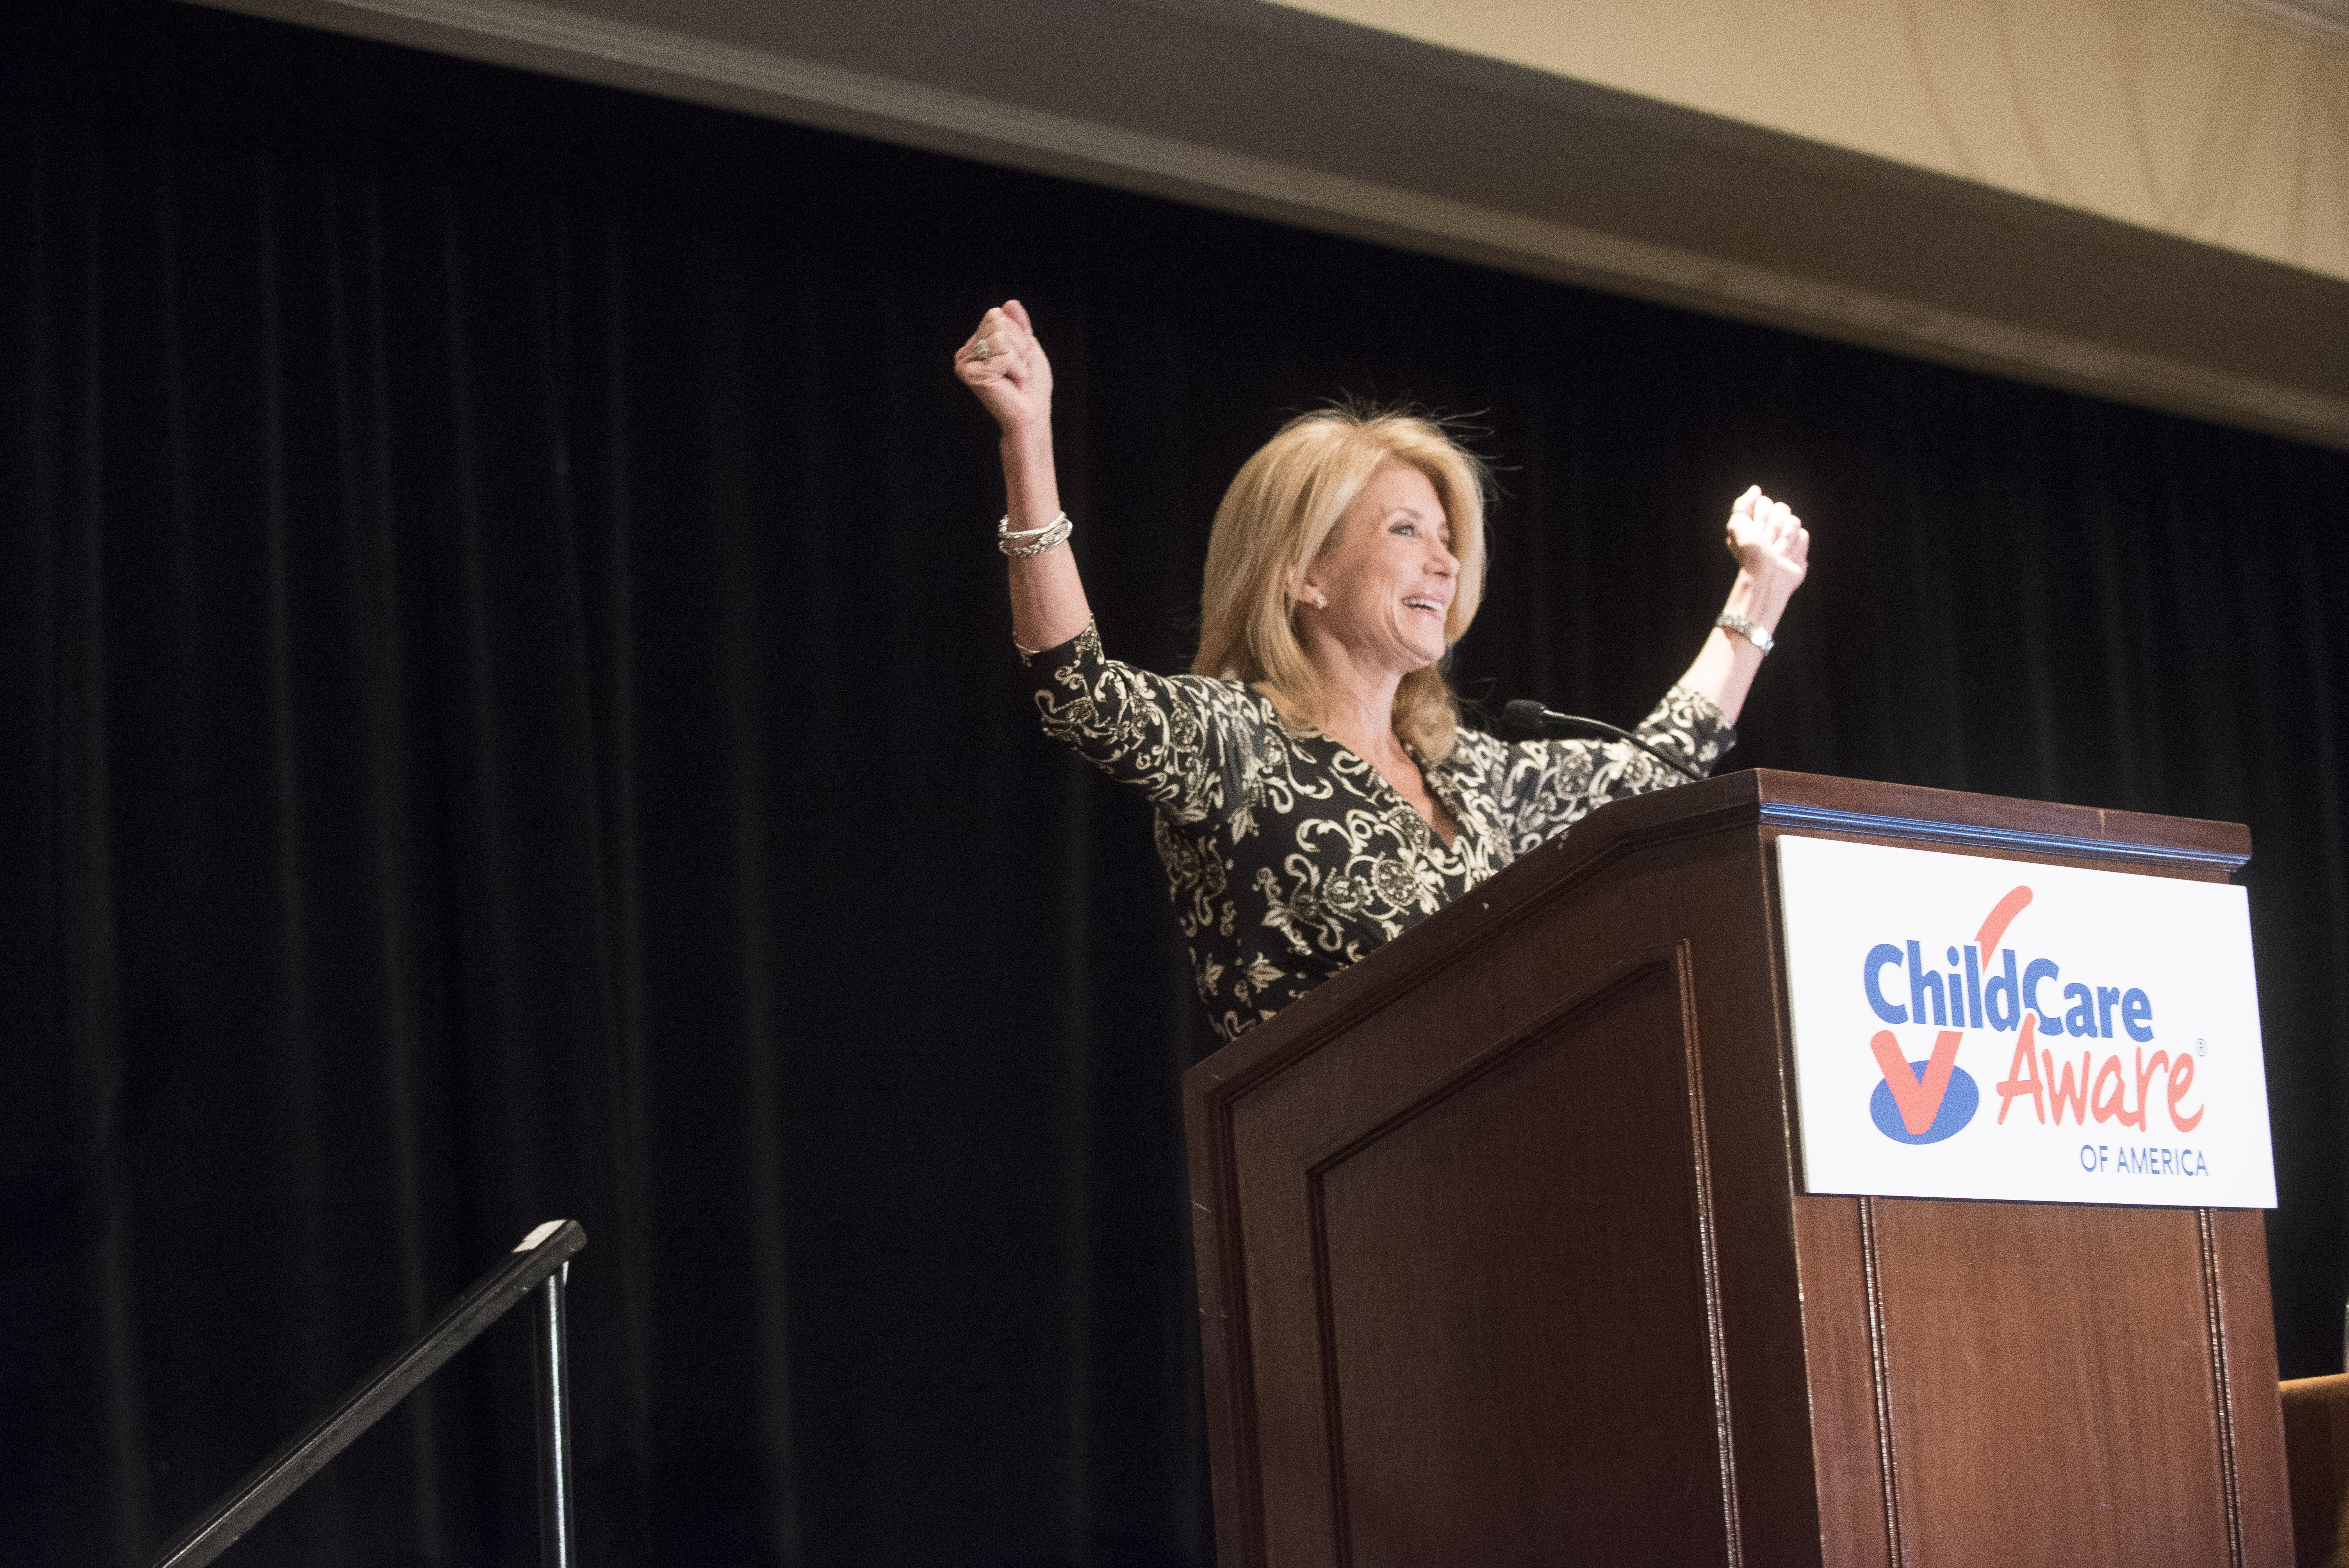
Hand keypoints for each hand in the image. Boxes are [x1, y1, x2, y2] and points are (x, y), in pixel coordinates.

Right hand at [953, 300, 1052, 439]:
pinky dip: (1015, 369)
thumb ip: (1018, 325)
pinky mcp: (971, 374)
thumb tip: (1010, 303)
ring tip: (1013, 376)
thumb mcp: (1027, 347)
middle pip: (997, 322)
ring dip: (1017, 359)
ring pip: (1000, 337)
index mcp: (978, 342)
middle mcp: (967, 351)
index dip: (1017, 335)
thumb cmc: (1030, 386)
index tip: (1018, 358)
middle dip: (1018, 346)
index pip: (997, 315)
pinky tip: (1010, 383)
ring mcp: (965, 362)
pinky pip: (1003, 355)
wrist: (1031, 413)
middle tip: (1016, 369)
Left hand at [1723, 485, 1808, 606]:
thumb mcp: (1737, 524)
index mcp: (1754, 522)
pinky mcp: (1798, 548)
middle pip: (1782, 508)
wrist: (1767, 576)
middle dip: (1774, 526)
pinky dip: (1796, 546)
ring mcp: (1785, 538)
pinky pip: (1804, 535)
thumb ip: (1743, 504)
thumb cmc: (1751, 552)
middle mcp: (1769, 528)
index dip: (1763, 515)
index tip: (1757, 530)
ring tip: (1777, 553)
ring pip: (1795, 521)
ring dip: (1785, 538)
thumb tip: (1756, 489)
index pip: (1766, 502)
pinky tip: (1786, 557)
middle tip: (1767, 542)